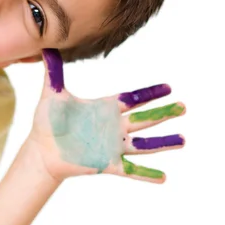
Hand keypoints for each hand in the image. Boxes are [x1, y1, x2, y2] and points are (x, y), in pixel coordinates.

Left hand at [29, 49, 185, 183]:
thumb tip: (46, 47)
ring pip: (143, 145)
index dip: (150, 94)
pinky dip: (146, 173)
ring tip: (182, 140)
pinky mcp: (106, 164)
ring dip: (162, 143)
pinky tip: (163, 177)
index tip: (169, 87)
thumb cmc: (48, 121)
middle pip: (144, 119)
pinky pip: (130, 170)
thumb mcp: (52, 93)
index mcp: (104, 108)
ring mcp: (112, 146)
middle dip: (164, 113)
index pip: (132, 99)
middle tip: (183, 107)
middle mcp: (113, 126)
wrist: (41, 149)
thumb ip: (53, 71)